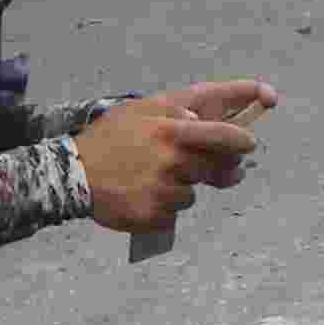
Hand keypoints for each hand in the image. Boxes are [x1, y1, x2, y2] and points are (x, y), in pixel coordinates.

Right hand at [77, 84, 269, 234]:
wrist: (73, 174)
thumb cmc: (109, 138)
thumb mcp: (141, 109)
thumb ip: (177, 109)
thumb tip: (206, 116)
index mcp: (171, 130)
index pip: (223, 134)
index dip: (242, 139)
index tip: (250, 143)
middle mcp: (172, 160)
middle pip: (217, 168)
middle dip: (219, 168)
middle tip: (204, 165)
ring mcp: (164, 191)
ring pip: (192, 192)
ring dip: (181, 187)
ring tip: (150, 178)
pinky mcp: (155, 215)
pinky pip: (173, 213)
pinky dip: (163, 206)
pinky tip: (142, 194)